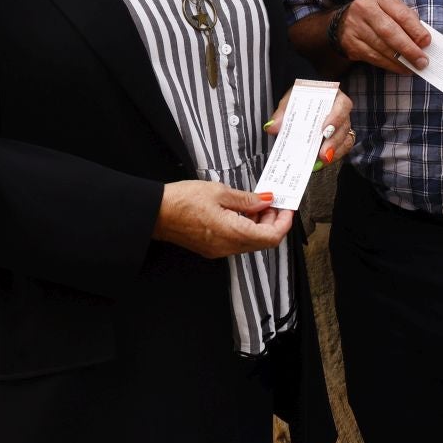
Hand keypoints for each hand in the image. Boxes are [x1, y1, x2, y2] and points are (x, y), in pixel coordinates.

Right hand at [154, 180, 292, 258]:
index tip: (287, 208)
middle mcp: (228, 247)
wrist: (155, 213)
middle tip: (271, 202)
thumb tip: (267, 201)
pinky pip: (236, 241)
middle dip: (272, 221)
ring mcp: (219, 250)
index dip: (284, 223)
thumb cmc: (182, 200)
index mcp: (233, 233)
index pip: (271, 237)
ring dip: (258, 224)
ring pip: (250, 241)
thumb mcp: (220, 192)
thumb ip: (247, 199)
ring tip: (254, 203)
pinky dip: (245, 227)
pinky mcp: (211, 248)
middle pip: (263, 241)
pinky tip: (239, 211)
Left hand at [266, 86, 356, 165]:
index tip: (325, 130)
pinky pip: (343, 147)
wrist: (304, 101)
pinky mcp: (341, 137)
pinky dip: (334, 155)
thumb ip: (283, 112)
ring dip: (335, 151)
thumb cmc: (301, 98)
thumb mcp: (291, 100)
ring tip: (322, 160)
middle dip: (334, 141)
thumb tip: (272, 127)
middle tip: (323, 153)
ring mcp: (342, 125)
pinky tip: (321, 162)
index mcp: (333, 96)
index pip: (342, 104)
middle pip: (345, 125)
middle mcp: (341, 110)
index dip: (336, 118)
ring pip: (345, 138)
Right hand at [336, 0, 430, 73]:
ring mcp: (355, 26)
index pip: (401, 14)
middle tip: (422, 61)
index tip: (427, 42)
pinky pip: (373, 57)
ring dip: (400, 60)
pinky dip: (389, 65)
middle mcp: (365, 9)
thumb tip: (423, 41)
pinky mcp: (351, 43)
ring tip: (414, 67)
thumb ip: (408, 19)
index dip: (415, 30)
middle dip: (408, 49)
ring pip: (381, 47)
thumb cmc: (377, 14)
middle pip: (390, 32)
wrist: (345, 20)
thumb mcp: (392, 7)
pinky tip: (401, 68)